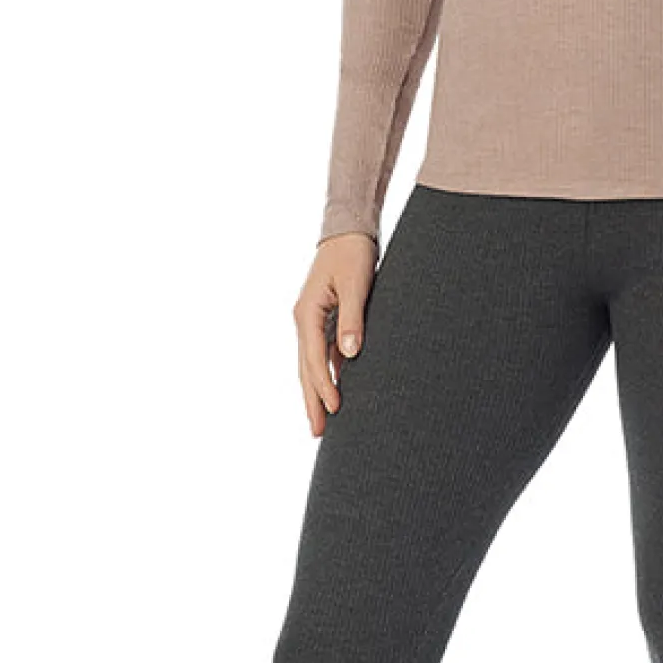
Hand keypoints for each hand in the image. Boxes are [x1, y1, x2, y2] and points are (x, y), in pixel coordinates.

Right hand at [295, 233, 377, 435]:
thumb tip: (350, 355)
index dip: (324, 386)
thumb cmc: (353, 253)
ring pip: (312, 363)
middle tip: (318, 433)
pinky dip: (329, 373)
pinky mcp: (325, 318)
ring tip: (323, 420)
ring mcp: (313, 320)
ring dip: (317, 391)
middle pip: (306, 368)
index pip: (314, 358)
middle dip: (312, 400)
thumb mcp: (357, 284)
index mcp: (307, 313)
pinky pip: (324, 353)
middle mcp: (304, 320)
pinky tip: (338, 390)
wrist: (348, 229)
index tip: (335, 408)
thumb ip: (354, 320)